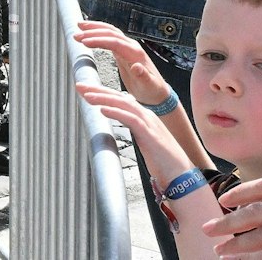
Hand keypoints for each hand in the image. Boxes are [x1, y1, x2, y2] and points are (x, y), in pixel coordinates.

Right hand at [74, 20, 173, 106]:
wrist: (157, 92)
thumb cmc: (152, 90)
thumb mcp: (148, 86)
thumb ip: (143, 76)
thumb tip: (136, 66)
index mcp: (136, 54)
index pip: (115, 42)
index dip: (99, 40)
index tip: (84, 42)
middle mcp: (132, 47)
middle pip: (111, 33)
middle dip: (93, 32)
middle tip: (77, 35)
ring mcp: (128, 48)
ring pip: (110, 31)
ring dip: (94, 28)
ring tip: (79, 27)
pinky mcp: (123, 51)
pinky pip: (110, 37)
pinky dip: (98, 32)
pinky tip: (89, 32)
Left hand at [75, 82, 197, 184]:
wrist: (182, 176)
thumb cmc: (163, 161)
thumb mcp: (144, 139)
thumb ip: (133, 127)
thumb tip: (121, 120)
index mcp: (144, 117)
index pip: (120, 100)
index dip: (102, 93)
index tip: (84, 89)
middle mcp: (147, 116)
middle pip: (120, 97)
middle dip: (98, 90)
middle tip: (79, 85)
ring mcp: (150, 124)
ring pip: (124, 104)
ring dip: (104, 98)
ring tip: (86, 94)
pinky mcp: (151, 135)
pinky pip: (131, 119)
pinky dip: (116, 112)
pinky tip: (103, 109)